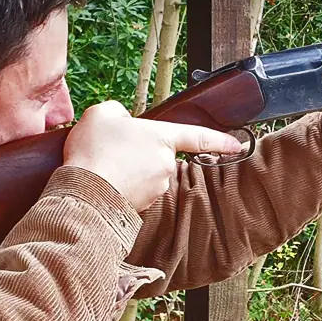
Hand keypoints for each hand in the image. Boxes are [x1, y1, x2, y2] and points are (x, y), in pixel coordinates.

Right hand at [63, 100, 242, 210]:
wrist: (82, 191)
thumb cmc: (94, 150)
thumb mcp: (103, 114)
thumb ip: (118, 113)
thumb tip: (122, 122)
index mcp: (163, 138)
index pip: (199, 137)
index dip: (221, 140)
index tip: (238, 146)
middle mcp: (166, 165)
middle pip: (159, 156)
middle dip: (139, 154)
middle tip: (112, 150)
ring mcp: (156, 188)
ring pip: (146, 175)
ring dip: (129, 172)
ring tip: (103, 166)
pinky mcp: (142, 206)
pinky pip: (135, 192)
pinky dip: (122, 187)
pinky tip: (103, 181)